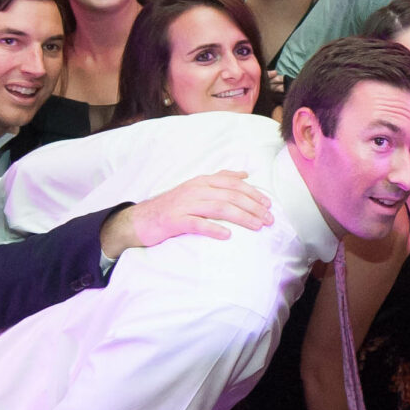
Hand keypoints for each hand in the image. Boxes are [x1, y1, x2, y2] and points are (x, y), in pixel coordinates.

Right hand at [101, 171, 273, 258]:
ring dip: (241, 217)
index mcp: (202, 181)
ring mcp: (184, 204)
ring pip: (219, 208)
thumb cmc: (172, 206)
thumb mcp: (196, 188)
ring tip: (257, 226)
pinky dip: (213, 229)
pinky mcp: (174, 221)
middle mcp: (195, 190)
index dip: (253, 193)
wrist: (140, 220)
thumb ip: (220, 179)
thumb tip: (245, 174)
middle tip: (269, 219)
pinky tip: (227, 236)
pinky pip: (197, 224)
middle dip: (253, 207)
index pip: (233, 184)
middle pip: (230, 196)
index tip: (269, 204)